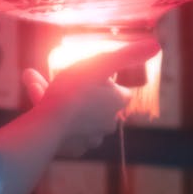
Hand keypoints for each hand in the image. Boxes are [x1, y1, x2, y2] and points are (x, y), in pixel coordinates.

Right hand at [22, 38, 159, 156]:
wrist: (48, 127)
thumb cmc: (73, 92)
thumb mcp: (98, 65)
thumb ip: (125, 55)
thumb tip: (156, 45)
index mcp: (117, 103)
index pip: (118, 90)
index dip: (104, 80)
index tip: (89, 73)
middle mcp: (108, 123)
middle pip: (97, 103)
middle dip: (79, 90)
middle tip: (59, 78)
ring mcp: (90, 138)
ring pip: (78, 116)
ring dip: (62, 102)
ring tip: (37, 85)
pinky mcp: (72, 148)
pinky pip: (65, 130)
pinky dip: (54, 119)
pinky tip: (38, 107)